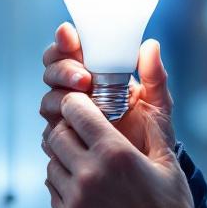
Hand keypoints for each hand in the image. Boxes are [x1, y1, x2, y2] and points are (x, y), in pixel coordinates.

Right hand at [40, 22, 176, 155]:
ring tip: (81, 98)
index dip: (64, 40)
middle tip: (83, 77)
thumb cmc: (153, 133)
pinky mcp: (64, 142)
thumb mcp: (158, 102)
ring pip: (48, 100)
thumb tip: (151, 45)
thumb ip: (154, 75)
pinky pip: (50, 133)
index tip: (69, 36)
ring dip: (59, 96)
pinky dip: (58, 127)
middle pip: (51, 71)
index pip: (70, 51)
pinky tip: (71, 128)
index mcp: (95, 75)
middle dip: (62, 69)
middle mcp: (77, 93)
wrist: (149, 171)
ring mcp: (67, 118)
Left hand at [42, 91, 201, 207]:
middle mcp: (89, 174)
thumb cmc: (171, 205)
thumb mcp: (167, 155)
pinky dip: (64, 184)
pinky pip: (53, 190)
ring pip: (50, 162)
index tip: (85, 107)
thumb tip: (152, 47)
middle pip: (56, 135)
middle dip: (68, 130)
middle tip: (85, 135)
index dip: (78, 105)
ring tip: (88, 165)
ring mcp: (74, 200)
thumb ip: (154, 104)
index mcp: (114, 153)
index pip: (75, 111)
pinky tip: (88, 189)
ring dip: (65, 158)